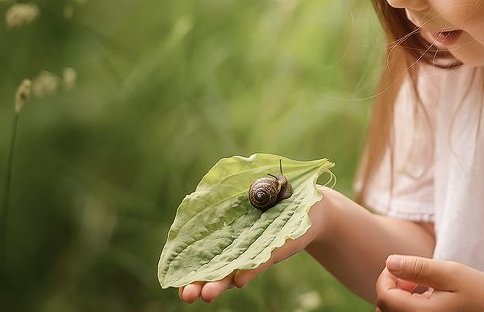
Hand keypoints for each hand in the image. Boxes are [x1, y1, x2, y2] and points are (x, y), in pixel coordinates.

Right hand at [178, 188, 329, 303]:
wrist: (310, 203)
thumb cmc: (272, 194)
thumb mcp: (248, 188)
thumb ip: (226, 194)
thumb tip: (200, 194)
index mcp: (224, 233)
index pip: (199, 253)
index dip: (186, 267)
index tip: (174, 280)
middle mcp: (236, 248)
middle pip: (213, 269)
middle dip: (198, 284)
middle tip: (185, 296)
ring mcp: (254, 251)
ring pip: (233, 273)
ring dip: (220, 284)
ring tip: (206, 295)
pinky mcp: (274, 251)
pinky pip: (259, 263)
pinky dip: (250, 271)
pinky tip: (239, 280)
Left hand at [374, 255, 483, 311]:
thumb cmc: (483, 295)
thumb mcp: (452, 274)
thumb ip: (418, 268)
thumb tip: (389, 262)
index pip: (383, 297)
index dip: (386, 276)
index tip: (404, 266)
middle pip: (385, 309)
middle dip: (392, 288)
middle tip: (415, 278)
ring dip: (400, 299)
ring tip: (423, 287)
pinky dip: (411, 307)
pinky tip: (430, 298)